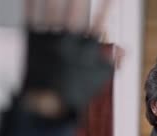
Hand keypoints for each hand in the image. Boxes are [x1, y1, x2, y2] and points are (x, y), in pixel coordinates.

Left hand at [21, 0, 115, 118]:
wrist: (43, 105)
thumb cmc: (72, 93)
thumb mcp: (98, 79)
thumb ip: (112, 62)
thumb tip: (124, 51)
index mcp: (86, 49)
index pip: (100, 22)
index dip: (107, 7)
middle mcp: (68, 42)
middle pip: (76, 11)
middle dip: (79, 0)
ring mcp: (49, 39)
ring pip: (54, 9)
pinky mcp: (32, 40)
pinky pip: (32, 15)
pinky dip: (32, 2)